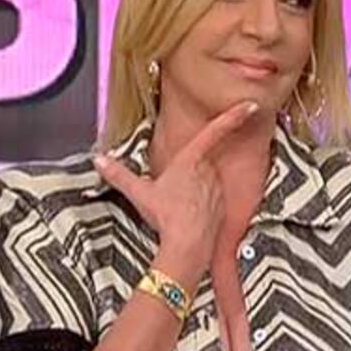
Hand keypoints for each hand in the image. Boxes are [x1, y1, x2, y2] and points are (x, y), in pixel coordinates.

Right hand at [93, 101, 257, 287]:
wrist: (188, 244)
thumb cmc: (167, 217)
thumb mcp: (139, 193)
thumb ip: (119, 175)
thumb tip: (100, 162)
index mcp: (189, 161)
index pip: (214, 131)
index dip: (234, 116)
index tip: (250, 105)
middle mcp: (208, 171)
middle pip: (200, 162)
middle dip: (188, 174)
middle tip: (173, 194)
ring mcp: (218, 188)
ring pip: (206, 181)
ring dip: (194, 190)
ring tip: (178, 207)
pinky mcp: (223, 206)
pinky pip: (212, 199)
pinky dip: (202, 205)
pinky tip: (189, 216)